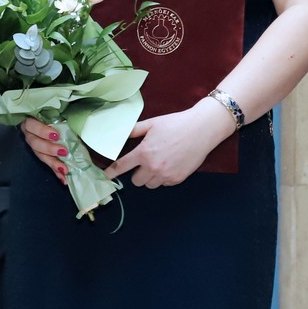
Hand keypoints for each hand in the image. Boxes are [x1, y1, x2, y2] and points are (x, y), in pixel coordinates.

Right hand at [20, 117, 68, 185]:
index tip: (56, 135)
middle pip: (35, 144)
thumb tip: (73, 125)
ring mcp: (35, 147)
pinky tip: (63, 179)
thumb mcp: (56, 116)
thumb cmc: (55, 117)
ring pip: (41, 156)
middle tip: (64, 151)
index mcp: (31, 122)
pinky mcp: (42, 156)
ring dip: (53, 163)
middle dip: (49, 149)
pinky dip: (56, 172)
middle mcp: (30, 135)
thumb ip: (60, 120)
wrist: (56, 125)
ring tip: (64, 170)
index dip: (42, 131)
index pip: (31, 125)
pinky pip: (48, 165)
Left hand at [106, 100, 233, 188]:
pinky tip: (170, 164)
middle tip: (145, 162)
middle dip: (137, 173)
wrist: (201, 130)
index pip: (121, 166)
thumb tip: (120, 134)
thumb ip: (134, 131)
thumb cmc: (176, 124)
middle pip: (136, 181)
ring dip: (150, 177)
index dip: (111, 172)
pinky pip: (164, 184)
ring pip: (150, 184)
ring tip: (159, 163)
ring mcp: (166, 175)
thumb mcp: (152, 124)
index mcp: (143, 152)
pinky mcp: (177, 179)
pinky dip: (164, 178)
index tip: (106, 176)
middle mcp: (153, 167)